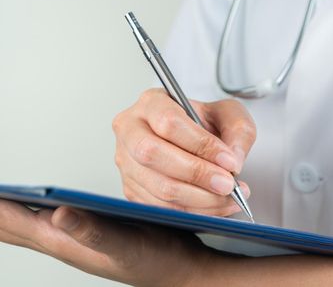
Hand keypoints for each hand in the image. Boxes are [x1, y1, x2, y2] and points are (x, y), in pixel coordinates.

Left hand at [0, 200, 212, 286]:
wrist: (180, 270)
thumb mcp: (127, 246)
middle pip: (11, 225)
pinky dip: (30, 210)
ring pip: (25, 225)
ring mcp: (72, 241)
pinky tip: (35, 203)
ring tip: (0, 196)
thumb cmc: (157, 261)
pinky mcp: (86, 234)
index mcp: (66, 244)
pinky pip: (46, 221)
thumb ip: (93, 233)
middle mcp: (63, 243)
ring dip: (7, 210)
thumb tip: (58, 212)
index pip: (13, 223)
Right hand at [112, 88, 256, 215]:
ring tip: (229, 198)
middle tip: (228, 184)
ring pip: (158, 187)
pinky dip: (193, 212)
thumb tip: (234, 161)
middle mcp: (131, 130)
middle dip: (197, 174)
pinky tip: (215, 206)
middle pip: (153, 154)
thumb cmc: (206, 123)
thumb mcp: (229, 114)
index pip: (169, 122)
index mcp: (152, 103)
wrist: (194, 139)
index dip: (201, 145)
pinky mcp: (131, 189)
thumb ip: (238, 131)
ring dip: (200, 199)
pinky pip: (160, 208)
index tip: (229, 161)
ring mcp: (126, 162)